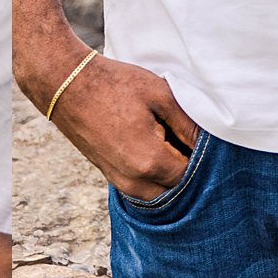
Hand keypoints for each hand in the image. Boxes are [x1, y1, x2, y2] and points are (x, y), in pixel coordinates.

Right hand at [41, 52, 197, 201]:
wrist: (66, 84)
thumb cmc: (113, 84)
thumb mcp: (159, 94)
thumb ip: (189, 123)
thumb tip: (211, 143)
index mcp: (150, 162)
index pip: (194, 176)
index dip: (204, 159)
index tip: (204, 139)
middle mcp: (135, 182)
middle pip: (178, 190)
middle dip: (189, 170)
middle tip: (189, 140)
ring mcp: (120, 183)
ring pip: (160, 193)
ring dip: (170, 175)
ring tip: (171, 142)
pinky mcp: (111, 177)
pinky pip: (143, 188)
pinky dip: (154, 175)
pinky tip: (154, 147)